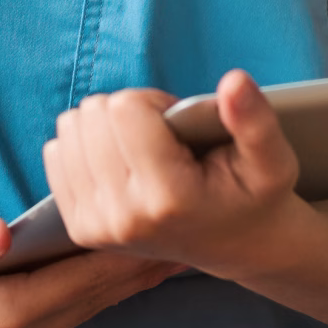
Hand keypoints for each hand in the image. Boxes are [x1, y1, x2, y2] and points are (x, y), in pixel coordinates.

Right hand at [0, 212, 176, 327]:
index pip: (81, 281)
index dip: (132, 253)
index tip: (180, 229)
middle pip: (92, 302)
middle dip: (142, 269)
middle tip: (197, 235)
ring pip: (78, 315)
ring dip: (119, 283)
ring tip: (167, 250)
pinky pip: (55, 322)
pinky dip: (85, 295)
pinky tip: (103, 274)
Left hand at [42, 71, 306, 278]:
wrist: (237, 246)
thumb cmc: (255, 195)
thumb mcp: (272, 159)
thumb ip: (255, 118)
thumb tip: (235, 81)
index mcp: (168, 198)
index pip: (125, 109)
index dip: (154, 101)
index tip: (178, 124)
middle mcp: (124, 217)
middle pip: (93, 115)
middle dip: (129, 111)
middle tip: (162, 138)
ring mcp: (97, 227)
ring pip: (70, 129)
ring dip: (105, 127)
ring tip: (143, 149)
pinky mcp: (80, 229)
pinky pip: (55, 155)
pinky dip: (85, 146)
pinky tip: (121, 163)